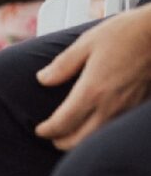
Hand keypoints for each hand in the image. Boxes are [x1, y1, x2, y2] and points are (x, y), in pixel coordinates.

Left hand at [35, 4, 150, 149]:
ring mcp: (125, 110)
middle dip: (60, 141)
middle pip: (77, 141)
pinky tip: (95, 125)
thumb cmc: (129, 33)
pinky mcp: (136, 108)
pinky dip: (98, 134)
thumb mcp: (88, 42)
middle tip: (52, 135)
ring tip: (70, 134)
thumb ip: (63, 64)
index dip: (47, 130)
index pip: (62, 124)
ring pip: (96, 139)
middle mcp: (109, 106)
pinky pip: (112, 130)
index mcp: (92, 90)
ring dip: (79, 142)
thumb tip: (42, 79)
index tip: (40, 129)